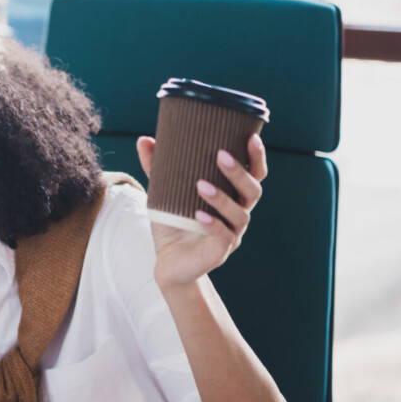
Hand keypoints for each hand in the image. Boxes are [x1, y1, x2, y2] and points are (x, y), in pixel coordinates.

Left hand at [135, 133, 267, 288]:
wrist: (168, 263)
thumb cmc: (173, 224)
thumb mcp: (163, 193)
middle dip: (239, 172)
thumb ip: (157, 167)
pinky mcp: (220, 252)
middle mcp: (238, 214)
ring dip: (221, 198)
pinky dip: (213, 224)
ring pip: (240, 214)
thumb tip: (144, 139)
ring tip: (200, 185)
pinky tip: (199, 215)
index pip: (254, 174)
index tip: (251, 137)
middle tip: (220, 155)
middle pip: (253, 191)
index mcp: (232, 197)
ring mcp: (232, 234)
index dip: (256, 157)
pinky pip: (223, 236)